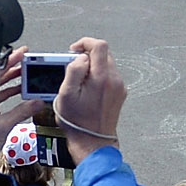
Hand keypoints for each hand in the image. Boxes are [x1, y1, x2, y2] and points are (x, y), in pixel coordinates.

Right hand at [52, 38, 124, 153]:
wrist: (93, 141)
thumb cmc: (77, 122)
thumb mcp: (66, 95)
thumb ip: (73, 71)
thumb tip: (81, 57)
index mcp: (102, 78)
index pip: (100, 46)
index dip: (85, 43)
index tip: (74, 50)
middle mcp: (114, 80)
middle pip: (104, 54)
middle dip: (87, 55)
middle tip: (73, 66)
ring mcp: (119, 87)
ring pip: (107, 64)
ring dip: (92, 66)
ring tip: (80, 80)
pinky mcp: (120, 93)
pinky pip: (109, 76)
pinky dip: (98, 76)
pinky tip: (88, 88)